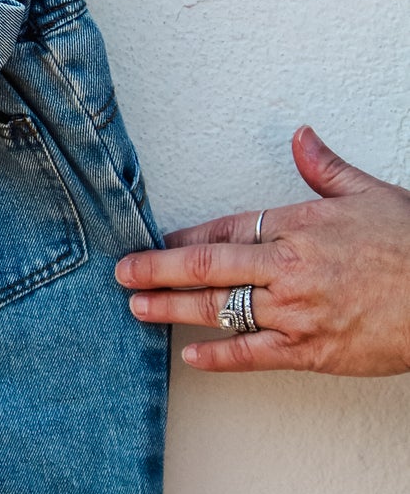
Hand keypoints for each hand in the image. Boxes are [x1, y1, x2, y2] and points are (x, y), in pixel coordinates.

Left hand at [115, 128, 409, 375]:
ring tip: (138, 308)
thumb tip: (302, 137)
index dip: (186, 238)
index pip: (227, 230)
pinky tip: (190, 356)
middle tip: (122, 273)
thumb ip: (326, 170)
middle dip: (157, 270)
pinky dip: (217, 357)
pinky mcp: (310, 351)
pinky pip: (252, 355)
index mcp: (299, 226)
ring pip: (220, 310)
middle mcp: (289, 269)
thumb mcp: (371, 195)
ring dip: (173, 309)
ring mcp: (296, 313)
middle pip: (208, 268)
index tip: (157, 241)